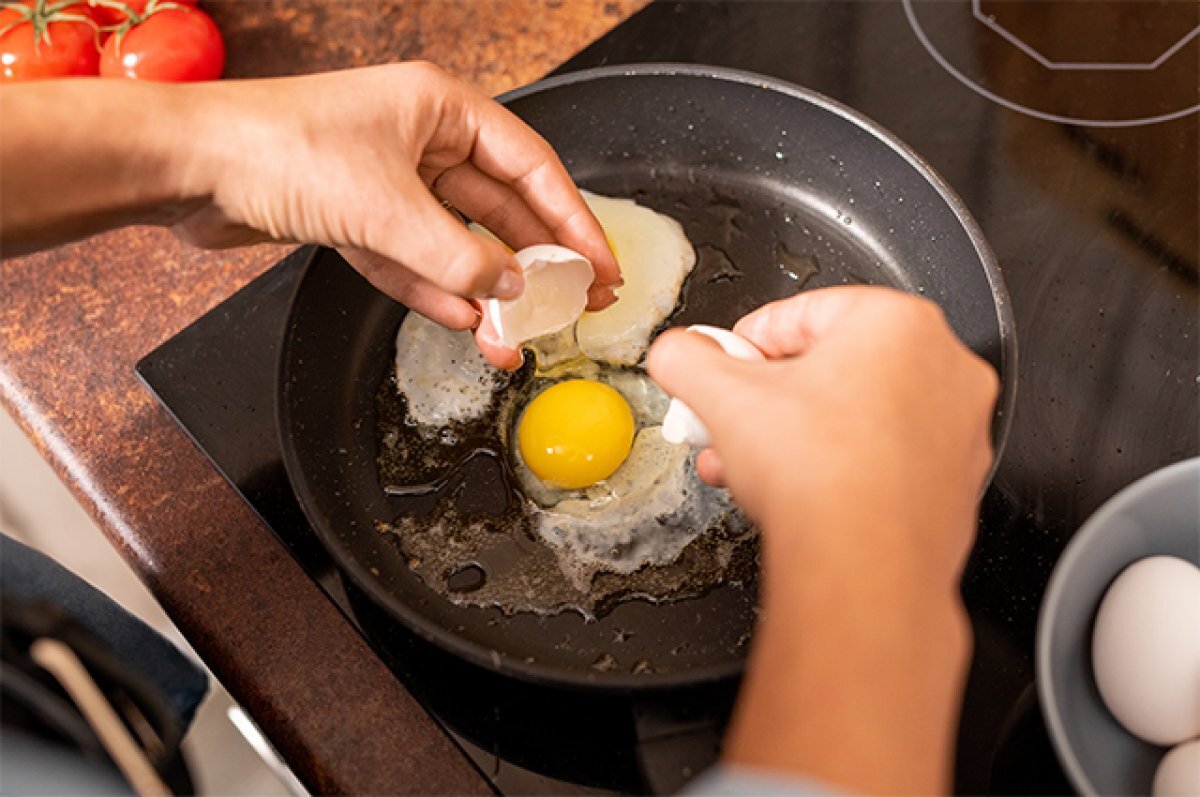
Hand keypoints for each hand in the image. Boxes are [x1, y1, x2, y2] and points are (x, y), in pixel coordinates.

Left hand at [174, 62, 619, 367]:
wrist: (188, 167)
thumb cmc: (277, 147)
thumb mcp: (387, 208)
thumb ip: (458, 257)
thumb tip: (512, 289)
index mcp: (441, 109)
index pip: (530, 167)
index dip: (572, 220)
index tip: (599, 264)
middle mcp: (421, 140)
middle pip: (501, 207)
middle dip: (537, 260)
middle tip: (577, 302)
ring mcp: (389, 181)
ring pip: (458, 242)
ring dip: (487, 289)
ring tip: (520, 331)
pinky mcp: (357, 217)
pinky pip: (413, 261)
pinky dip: (438, 292)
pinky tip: (468, 321)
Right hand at [646, 287, 998, 793]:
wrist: (863, 569)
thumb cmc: (819, 475)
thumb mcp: (721, 397)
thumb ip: (686, 359)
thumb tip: (676, 353)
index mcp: (898, 323)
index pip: (801, 313)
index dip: (745, 344)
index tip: (722, 368)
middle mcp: (942, 367)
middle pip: (830, 367)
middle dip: (765, 399)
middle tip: (729, 420)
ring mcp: (956, 429)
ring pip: (855, 415)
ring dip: (793, 436)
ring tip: (745, 465)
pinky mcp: (953, 483)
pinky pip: (882, 458)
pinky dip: (837, 468)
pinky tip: (793, 494)